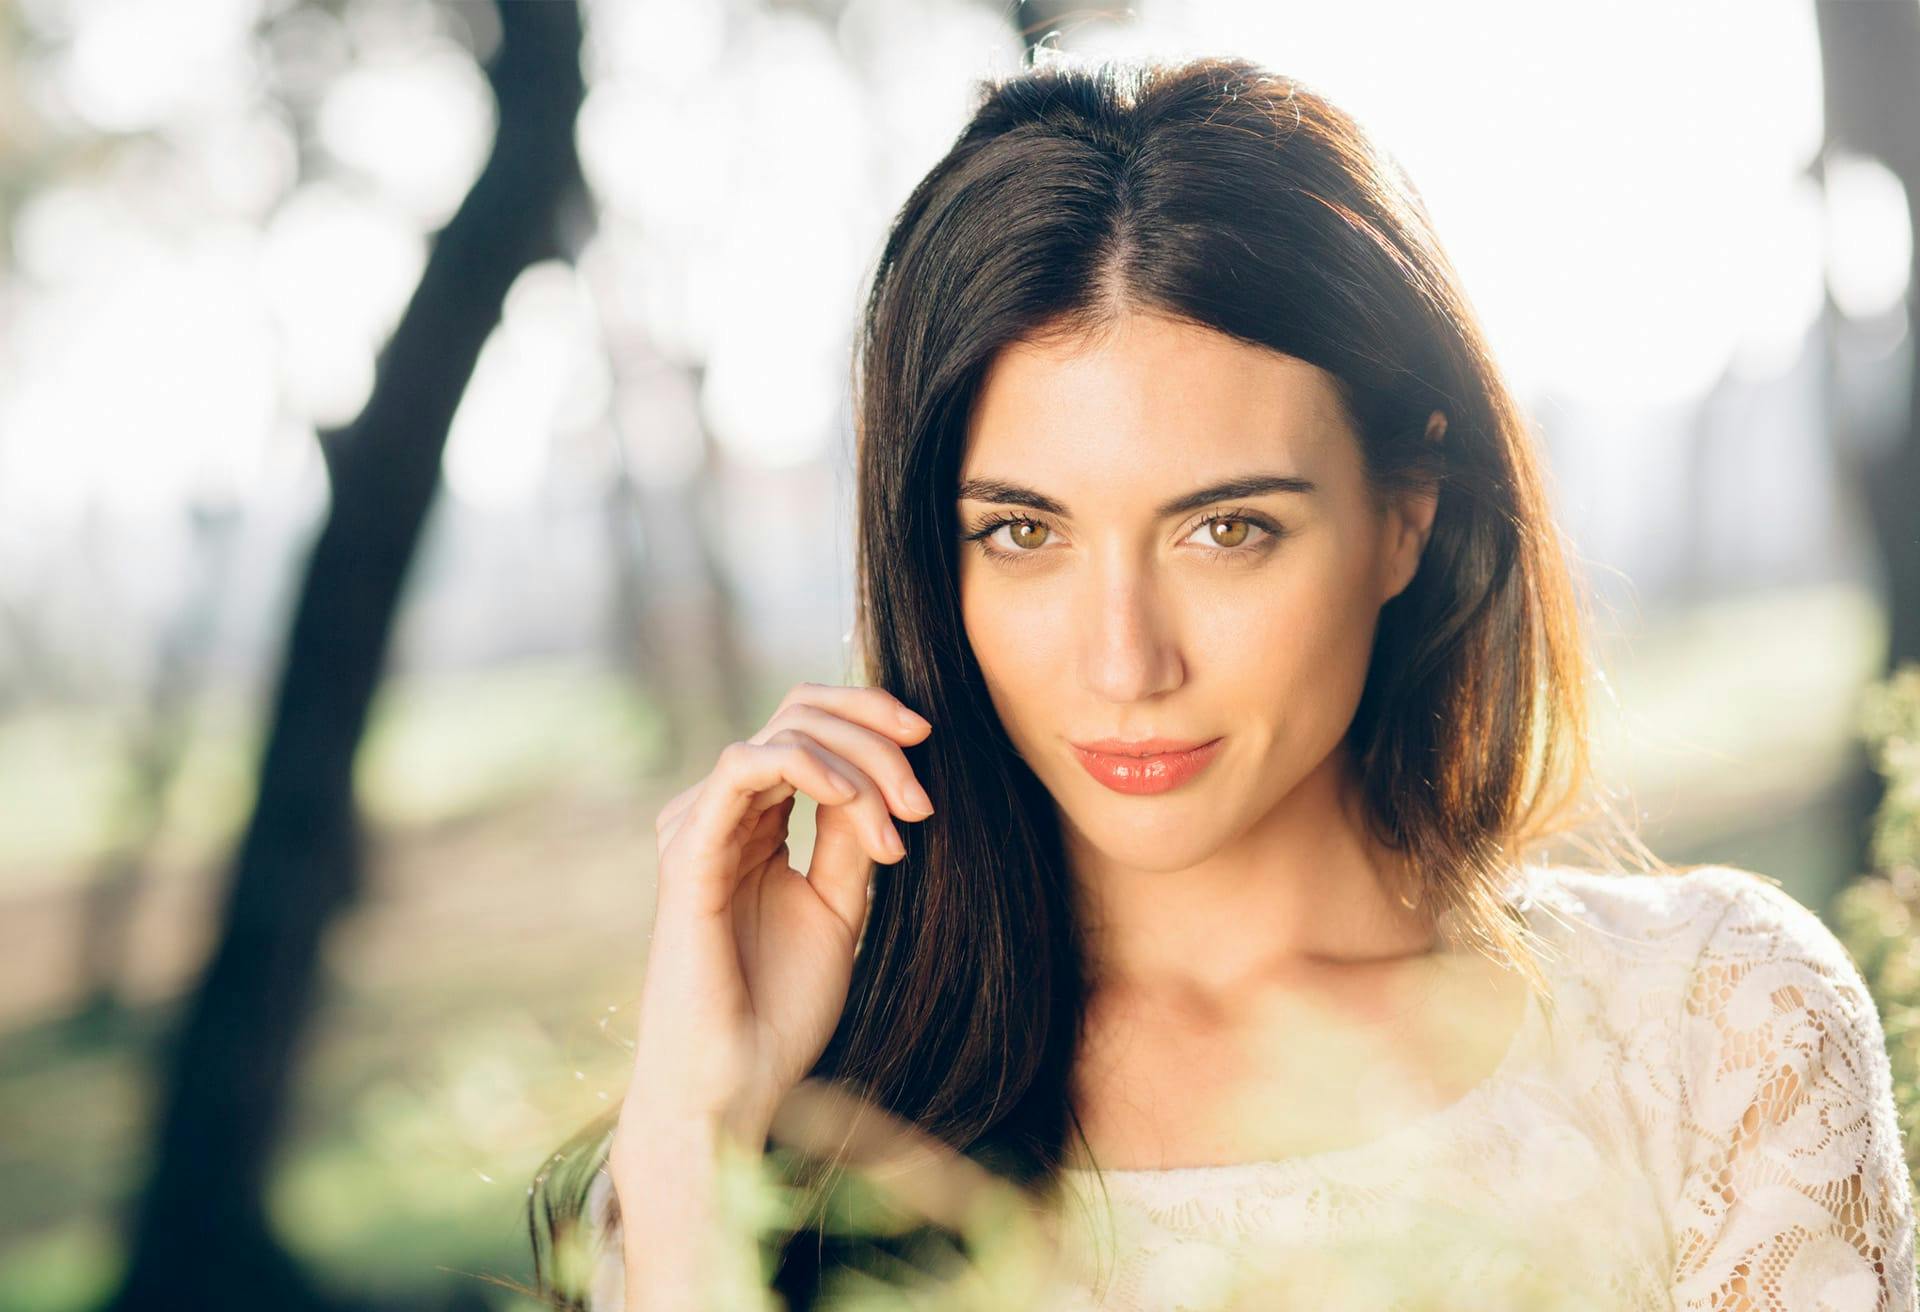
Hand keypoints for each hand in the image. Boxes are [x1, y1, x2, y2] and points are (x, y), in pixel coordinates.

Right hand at [610, 682, 935, 1165]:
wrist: (737, 1084)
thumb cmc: (781, 1011)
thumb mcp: (838, 906)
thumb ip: (849, 837)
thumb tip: (879, 775)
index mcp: (752, 825)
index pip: (807, 728)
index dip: (872, 720)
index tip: (930, 746)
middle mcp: (720, 815)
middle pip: (798, 714)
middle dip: (874, 735)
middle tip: (922, 798)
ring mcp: (700, 828)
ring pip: (781, 733)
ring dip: (857, 762)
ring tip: (899, 821)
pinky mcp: (688, 851)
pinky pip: (741, 768)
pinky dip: (803, 763)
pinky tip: (846, 794)